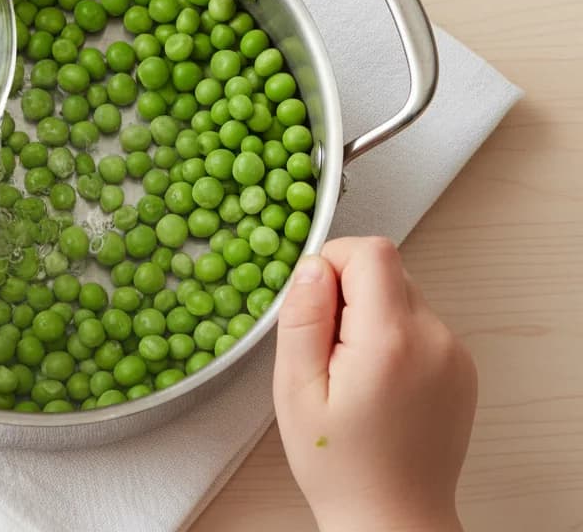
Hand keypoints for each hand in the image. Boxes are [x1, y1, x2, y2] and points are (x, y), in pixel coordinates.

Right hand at [273, 237, 477, 531]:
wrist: (393, 521)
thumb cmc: (339, 464)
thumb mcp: (295, 389)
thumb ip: (303, 318)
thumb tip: (314, 265)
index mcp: (390, 340)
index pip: (371, 251)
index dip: (335, 262)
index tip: (316, 305)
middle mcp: (434, 339)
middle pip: (387, 268)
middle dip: (349, 291)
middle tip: (329, 348)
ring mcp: (454, 352)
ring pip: (401, 292)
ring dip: (370, 312)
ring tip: (353, 368)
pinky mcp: (461, 365)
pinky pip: (418, 319)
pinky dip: (392, 332)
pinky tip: (378, 378)